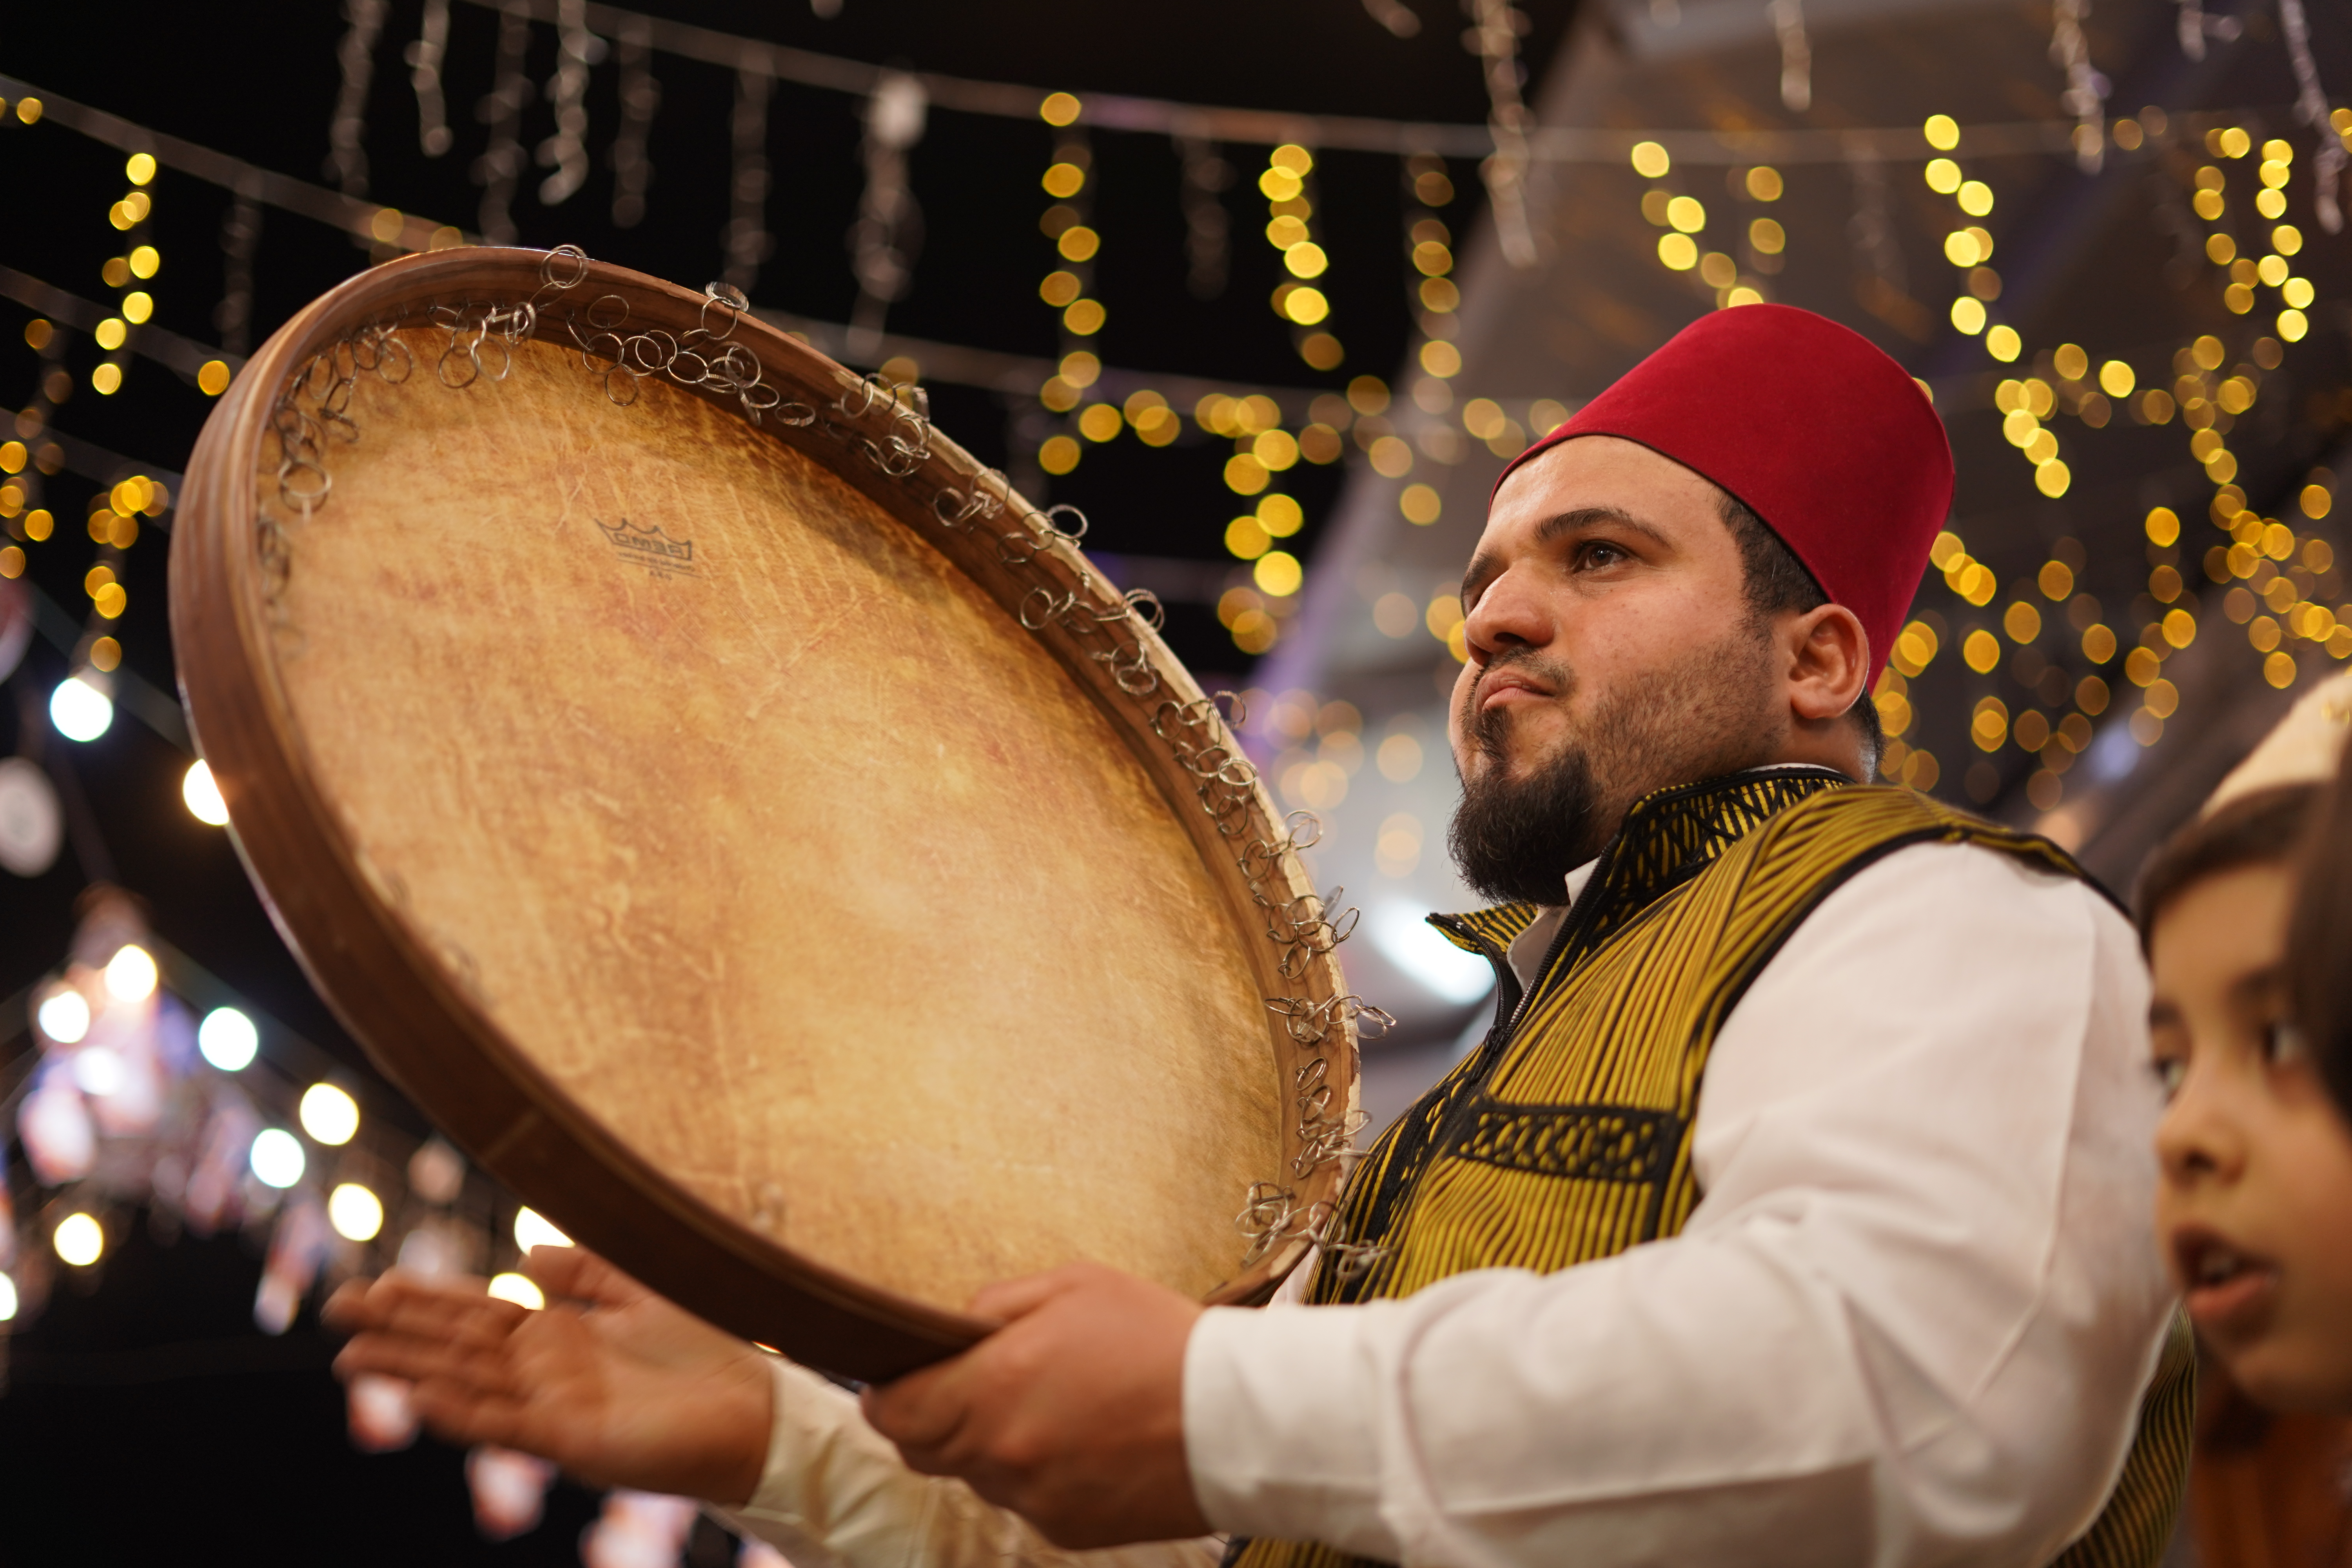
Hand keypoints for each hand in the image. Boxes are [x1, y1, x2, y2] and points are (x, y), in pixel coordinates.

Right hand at [324, 1246, 772, 1503]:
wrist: (753, 1410)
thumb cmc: (707, 1355)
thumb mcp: (640, 1290)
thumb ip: (586, 1271)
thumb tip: (525, 1258)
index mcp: (557, 1337)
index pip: (475, 1314)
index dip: (425, 1300)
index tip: (373, 1284)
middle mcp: (543, 1373)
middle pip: (455, 1345)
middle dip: (397, 1330)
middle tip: (335, 1312)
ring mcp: (552, 1409)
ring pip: (465, 1385)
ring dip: (410, 1371)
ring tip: (352, 1357)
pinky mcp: (572, 1439)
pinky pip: (506, 1425)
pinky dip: (463, 1411)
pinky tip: (423, 1398)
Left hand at [861, 1261, 1208, 1548]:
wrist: (1240, 1418)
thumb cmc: (1159, 1340)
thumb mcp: (1074, 1285)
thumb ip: (998, 1305)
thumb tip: (960, 1329)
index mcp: (993, 1388)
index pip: (892, 1412)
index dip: (886, 1392)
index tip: (896, 1376)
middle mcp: (1003, 1455)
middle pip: (923, 1450)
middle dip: (933, 1416)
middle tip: (973, 1383)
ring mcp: (1035, 1500)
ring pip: (978, 1475)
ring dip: (992, 1443)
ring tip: (1053, 1404)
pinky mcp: (1068, 1530)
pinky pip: (1027, 1500)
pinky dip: (1039, 1472)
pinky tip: (1085, 1440)